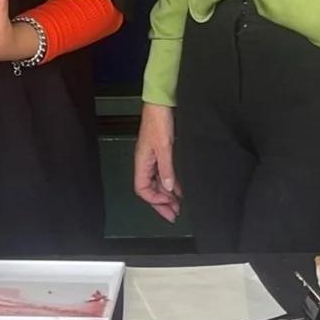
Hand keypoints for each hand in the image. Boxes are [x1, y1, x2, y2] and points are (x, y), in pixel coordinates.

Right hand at [134, 103, 178, 222]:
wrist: (160, 104)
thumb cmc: (158, 121)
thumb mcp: (165, 147)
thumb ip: (166, 169)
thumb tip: (167, 188)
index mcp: (142, 162)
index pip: (143, 189)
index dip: (155, 200)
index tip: (169, 205)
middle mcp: (145, 162)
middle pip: (150, 190)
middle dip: (161, 203)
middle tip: (173, 215)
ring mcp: (151, 158)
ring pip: (157, 183)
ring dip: (166, 196)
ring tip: (177, 206)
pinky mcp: (159, 153)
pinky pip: (163, 174)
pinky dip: (170, 184)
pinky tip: (177, 190)